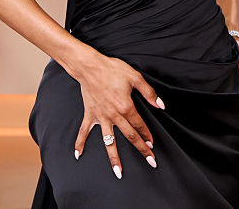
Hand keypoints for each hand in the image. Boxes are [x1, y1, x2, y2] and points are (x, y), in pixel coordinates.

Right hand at [73, 53, 162, 178]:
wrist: (89, 66)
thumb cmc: (112, 69)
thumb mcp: (135, 77)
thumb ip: (148, 92)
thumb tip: (160, 105)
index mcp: (126, 107)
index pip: (140, 125)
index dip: (147, 135)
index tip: (152, 145)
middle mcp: (114, 115)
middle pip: (129, 136)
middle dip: (140, 150)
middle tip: (150, 161)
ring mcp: (101, 117)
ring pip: (109, 141)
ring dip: (114, 157)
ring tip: (118, 172)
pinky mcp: (90, 114)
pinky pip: (84, 131)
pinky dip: (80, 143)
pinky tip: (78, 155)